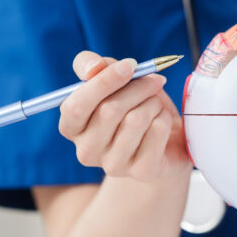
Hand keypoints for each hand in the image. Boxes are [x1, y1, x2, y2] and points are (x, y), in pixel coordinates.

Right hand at [58, 51, 190, 181]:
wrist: (164, 139)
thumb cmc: (132, 105)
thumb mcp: (111, 78)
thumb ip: (92, 65)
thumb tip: (93, 67)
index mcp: (72, 127)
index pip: (76, 105)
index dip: (104, 81)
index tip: (130, 65)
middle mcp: (86, 151)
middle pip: (109, 110)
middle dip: (138, 87)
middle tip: (154, 80)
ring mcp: (113, 165)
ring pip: (136, 119)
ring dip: (152, 103)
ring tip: (155, 105)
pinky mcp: (141, 172)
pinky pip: (157, 130)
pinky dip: (165, 117)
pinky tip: (162, 122)